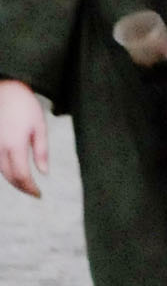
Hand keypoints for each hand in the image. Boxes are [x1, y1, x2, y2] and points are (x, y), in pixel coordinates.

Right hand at [0, 80, 48, 198]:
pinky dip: (4, 169)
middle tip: (33, 191)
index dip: (30, 188)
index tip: (39, 194)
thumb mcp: (40, 127)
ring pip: (0, 171)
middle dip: (22, 186)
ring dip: (13, 179)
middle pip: (9, 176)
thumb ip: (41, 151)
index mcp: (15, 145)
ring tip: (26, 183)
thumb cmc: (25, 107)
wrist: (6, 91)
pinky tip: (14, 170)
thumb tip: (43, 173)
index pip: (22, 175)